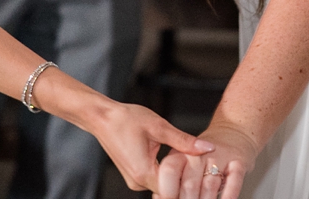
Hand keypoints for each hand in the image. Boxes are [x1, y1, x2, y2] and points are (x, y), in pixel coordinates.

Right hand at [88, 100, 214, 193]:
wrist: (101, 117)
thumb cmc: (126, 119)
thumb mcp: (159, 126)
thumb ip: (184, 140)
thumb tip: (207, 148)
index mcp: (144, 172)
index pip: (175, 191)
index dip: (191, 182)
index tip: (204, 173)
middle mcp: (138, 182)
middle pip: (170, 190)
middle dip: (185, 180)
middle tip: (201, 168)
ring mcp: (135, 181)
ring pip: (163, 185)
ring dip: (176, 176)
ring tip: (190, 162)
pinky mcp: (134, 176)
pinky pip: (154, 179)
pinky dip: (165, 172)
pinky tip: (175, 160)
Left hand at [155, 121, 255, 198]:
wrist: (232, 132)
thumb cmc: (202, 155)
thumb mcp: (183, 161)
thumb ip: (172, 180)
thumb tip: (158, 197)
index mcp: (180, 153)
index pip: (169, 171)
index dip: (167, 191)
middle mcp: (199, 155)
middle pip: (189, 183)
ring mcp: (219, 158)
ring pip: (210, 184)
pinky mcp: (238, 162)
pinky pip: (234, 180)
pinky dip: (229, 194)